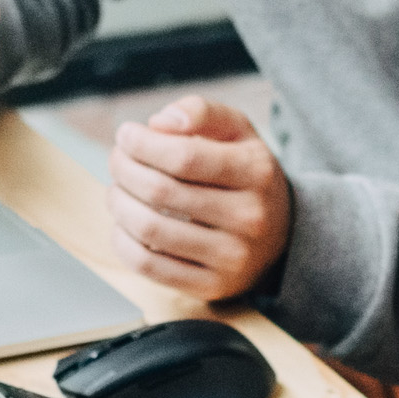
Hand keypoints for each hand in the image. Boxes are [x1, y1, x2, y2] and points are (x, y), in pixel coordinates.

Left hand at [109, 100, 292, 299]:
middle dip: (124, 170)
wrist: (281, 232)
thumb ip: (201, 111)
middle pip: (161, 191)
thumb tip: (159, 123)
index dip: (142, 144)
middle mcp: (250, 216)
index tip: (126, 135)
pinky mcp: (214, 285)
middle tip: (117, 161)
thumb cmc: (245, 172)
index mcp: (256, 171)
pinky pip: (150, 266)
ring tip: (117, 190)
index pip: (183, 156)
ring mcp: (233, 256)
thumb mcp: (236, 130)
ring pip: (151, 230)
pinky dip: (123, 242)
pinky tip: (124, 225)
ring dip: (119, 204)